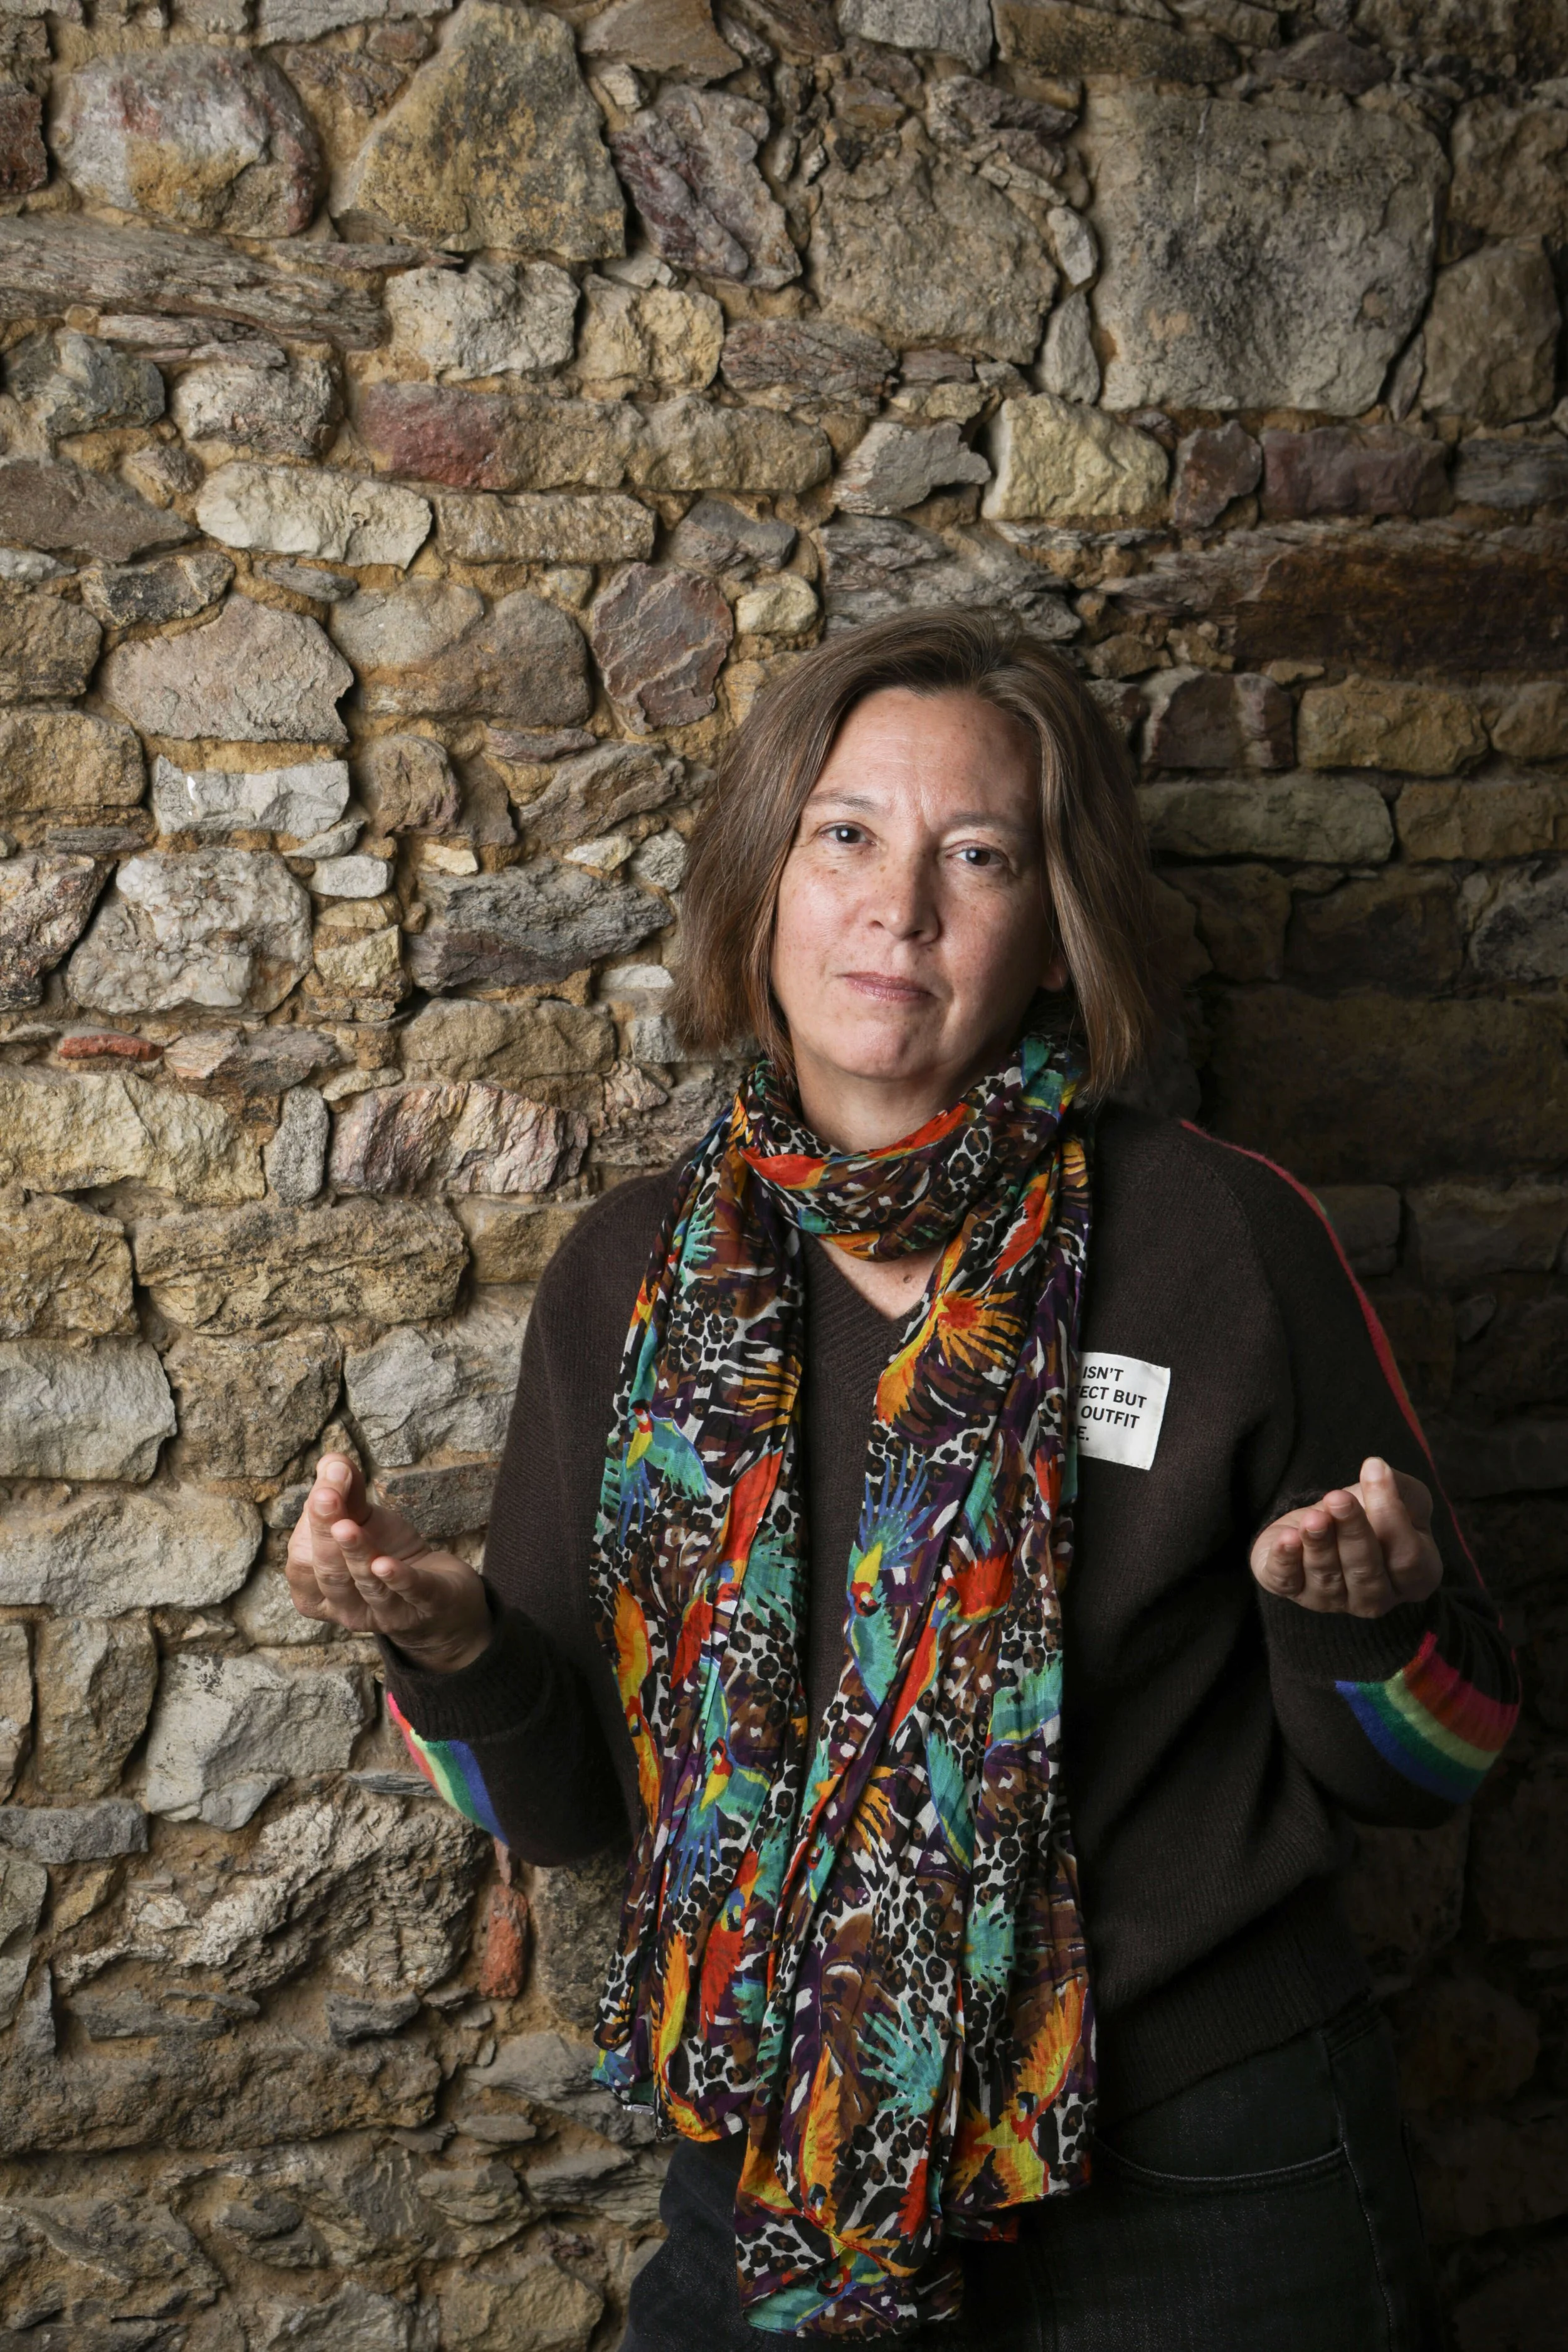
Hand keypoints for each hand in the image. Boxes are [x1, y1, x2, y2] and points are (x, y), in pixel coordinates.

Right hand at [284, 1452, 491, 1671]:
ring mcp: (384, 1615)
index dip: (313, 1523)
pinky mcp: (424, 1608)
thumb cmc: (387, 1551)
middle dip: (326, 1535)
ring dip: (356, 1554)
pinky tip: (386, 1564)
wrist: (439, 1588)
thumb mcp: (362, 1521)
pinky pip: (408, 1595)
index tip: (323, 1487)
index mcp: (317, 1591)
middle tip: (326, 1497)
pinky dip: (397, 1579)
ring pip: (365, 1585)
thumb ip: (344, 1492)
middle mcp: (345, 1610)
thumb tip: (333, 1463)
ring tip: (348, 1526)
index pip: (303, 1560)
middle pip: (329, 1574)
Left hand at [1250, 1457, 1441, 1618]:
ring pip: (1327, 1577)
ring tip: (1313, 1517)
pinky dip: (1286, 1561)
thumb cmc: (1374, 1514)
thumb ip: (1400, 1489)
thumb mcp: (1402, 1499)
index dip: (1391, 1516)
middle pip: (1366, 1571)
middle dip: (1352, 1532)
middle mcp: (1377, 1599)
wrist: (1330, 1522)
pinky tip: (1287, 1539)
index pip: (1408, 1557)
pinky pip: (1287, 1582)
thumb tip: (1377, 1469)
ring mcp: (1335, 1602)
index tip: (1374, 1471)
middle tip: (1338, 1498)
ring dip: (1319, 1544)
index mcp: (1415, 1579)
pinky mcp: (1295, 1592)